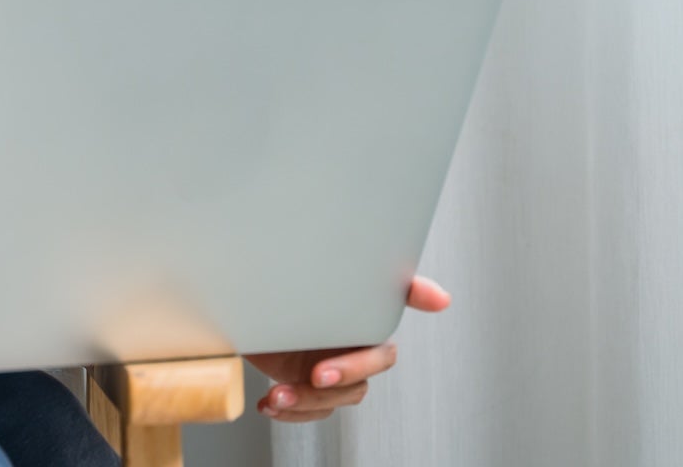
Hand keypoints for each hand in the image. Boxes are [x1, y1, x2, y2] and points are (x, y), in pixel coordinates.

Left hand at [245, 275, 450, 421]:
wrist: (246, 317)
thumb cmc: (278, 298)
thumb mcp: (295, 280)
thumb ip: (335, 269)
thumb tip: (403, 269)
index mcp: (359, 319)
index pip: (393, 309)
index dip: (418, 298)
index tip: (436, 300)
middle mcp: (353, 346)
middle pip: (368, 368)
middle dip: (347, 373)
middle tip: (317, 375)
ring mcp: (335, 371)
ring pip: (338, 397)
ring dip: (308, 401)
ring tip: (278, 395)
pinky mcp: (313, 391)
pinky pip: (313, 412)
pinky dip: (292, 412)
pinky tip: (271, 404)